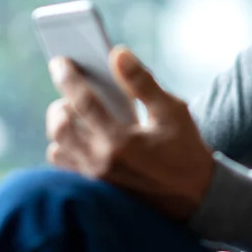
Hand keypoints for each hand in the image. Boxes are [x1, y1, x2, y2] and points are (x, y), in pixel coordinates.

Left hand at [44, 46, 214, 220]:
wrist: (194, 197)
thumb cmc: (185, 150)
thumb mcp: (172, 111)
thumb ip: (142, 82)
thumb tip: (117, 54)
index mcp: (121, 142)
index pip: (83, 103)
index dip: (69, 78)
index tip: (60, 61)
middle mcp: (102, 162)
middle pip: (60, 128)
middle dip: (59, 105)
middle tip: (70, 93)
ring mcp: (95, 178)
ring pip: (57, 147)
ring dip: (61, 127)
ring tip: (76, 114)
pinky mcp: (95, 188)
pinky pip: (65, 164)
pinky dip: (64, 146)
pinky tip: (81, 134)